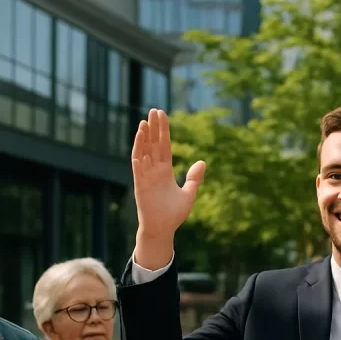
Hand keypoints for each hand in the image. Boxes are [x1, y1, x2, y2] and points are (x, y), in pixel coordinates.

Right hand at [131, 108, 205, 267]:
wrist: (163, 229)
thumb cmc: (174, 214)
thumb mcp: (189, 194)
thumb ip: (194, 178)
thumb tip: (203, 162)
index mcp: (165, 171)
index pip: (164, 146)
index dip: (163, 131)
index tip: (162, 115)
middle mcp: (154, 170)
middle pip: (153, 144)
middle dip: (153, 128)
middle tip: (153, 111)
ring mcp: (146, 176)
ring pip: (143, 152)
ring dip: (143, 138)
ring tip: (145, 122)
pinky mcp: (140, 185)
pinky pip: (138, 167)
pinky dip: (138, 155)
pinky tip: (139, 143)